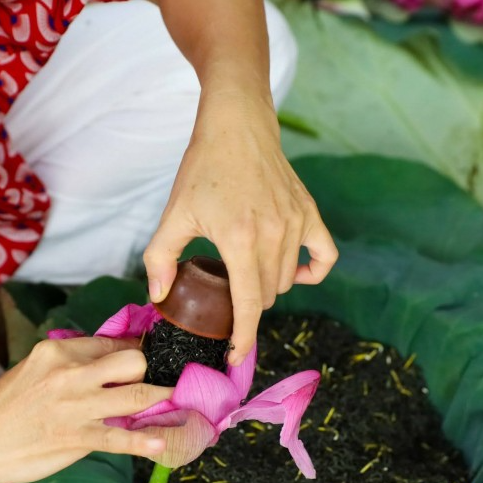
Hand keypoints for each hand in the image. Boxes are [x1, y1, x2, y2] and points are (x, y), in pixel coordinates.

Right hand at [0, 336, 172, 482]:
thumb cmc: (2, 410)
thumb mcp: (32, 372)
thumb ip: (69, 366)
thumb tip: (108, 365)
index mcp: (56, 349)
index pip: (112, 343)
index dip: (137, 352)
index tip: (153, 359)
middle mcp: (69, 373)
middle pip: (133, 361)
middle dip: (152, 372)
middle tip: (163, 382)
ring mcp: (75, 406)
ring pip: (137, 396)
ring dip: (164, 401)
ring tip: (181, 404)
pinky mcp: (76, 438)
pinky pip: (122, 439)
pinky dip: (147, 441)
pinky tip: (164, 442)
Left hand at [143, 90, 337, 364]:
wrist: (237, 126)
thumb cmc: (203, 168)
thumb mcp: (175, 214)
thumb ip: (161, 258)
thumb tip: (157, 297)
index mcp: (240, 240)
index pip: (250, 305)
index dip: (243, 337)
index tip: (235, 356)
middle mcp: (274, 235)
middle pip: (268, 295)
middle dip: (247, 305)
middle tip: (225, 295)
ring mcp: (296, 223)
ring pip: (288, 280)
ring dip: (268, 287)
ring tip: (244, 273)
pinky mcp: (309, 212)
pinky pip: (324, 256)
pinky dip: (312, 272)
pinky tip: (295, 275)